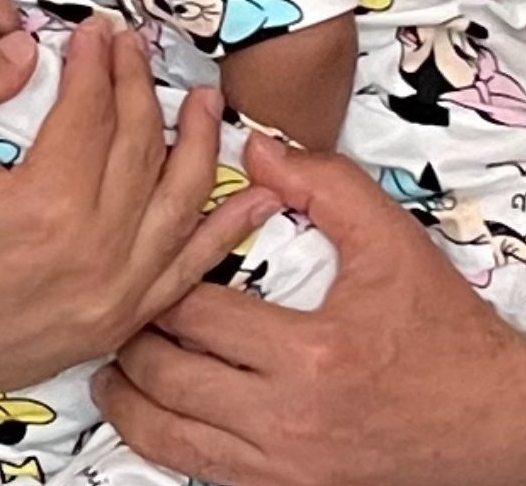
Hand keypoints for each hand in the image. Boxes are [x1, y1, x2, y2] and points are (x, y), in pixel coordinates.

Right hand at [0, 21, 275, 413]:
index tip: (94, 30)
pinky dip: (224, 232)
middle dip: (139, 84)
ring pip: (179, 202)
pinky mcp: (113, 322)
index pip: (92, 110)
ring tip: (208, 99)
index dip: (95, 60)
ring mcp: (111, 295)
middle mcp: (93, 254)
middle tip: (132, 47)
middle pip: (140, 145)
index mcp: (45, 206)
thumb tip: (28, 49)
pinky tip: (254, 200)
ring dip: (200, 143)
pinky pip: (184, 270)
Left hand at [94, 133, 525, 485]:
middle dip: (132, 339)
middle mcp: (289, 422)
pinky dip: (166, 444)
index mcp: (310, 355)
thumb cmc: (441, 329)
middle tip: (115, 304)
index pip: (198, 315)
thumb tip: (255, 147)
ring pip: (173, 440)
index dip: (160, 283)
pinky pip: (204, 474)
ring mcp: (285, 468)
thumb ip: (321, 182)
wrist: (489, 416)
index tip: (143, 258)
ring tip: (111, 369)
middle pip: (171, 380)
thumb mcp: (388, 236)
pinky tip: (153, 417)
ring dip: (132, 403)